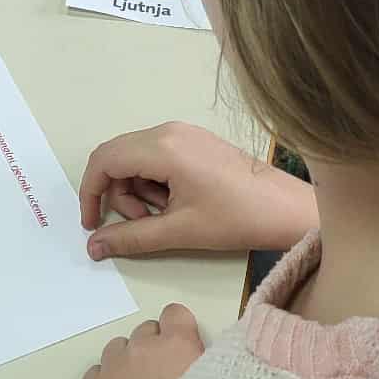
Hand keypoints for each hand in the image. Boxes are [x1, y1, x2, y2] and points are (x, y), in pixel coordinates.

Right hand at [79, 121, 318, 259]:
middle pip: (117, 156)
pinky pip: (156, 156)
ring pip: (136, 157)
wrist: (288, 208)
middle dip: (116, 193)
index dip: (90, 192)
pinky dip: (153, 182)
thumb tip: (93, 247)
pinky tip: (175, 204)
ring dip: (136, 189)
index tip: (93, 224)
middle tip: (137, 224)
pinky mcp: (195, 141)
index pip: (105, 160)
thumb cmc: (236, 218)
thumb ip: (131, 238)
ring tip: (163, 217)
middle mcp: (168, 131)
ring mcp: (183, 133)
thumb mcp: (179, 231)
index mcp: (162, 147)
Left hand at [80, 304, 203, 378]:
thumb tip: (213, 359)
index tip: (185, 353)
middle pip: (145, 332)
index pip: (175, 314)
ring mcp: (112, 369)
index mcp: (177, 344)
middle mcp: (141, 348)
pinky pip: (95, 373)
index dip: (180, 334)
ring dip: (129, 364)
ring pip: (117, 349)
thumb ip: (217, 367)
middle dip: (155, 350)